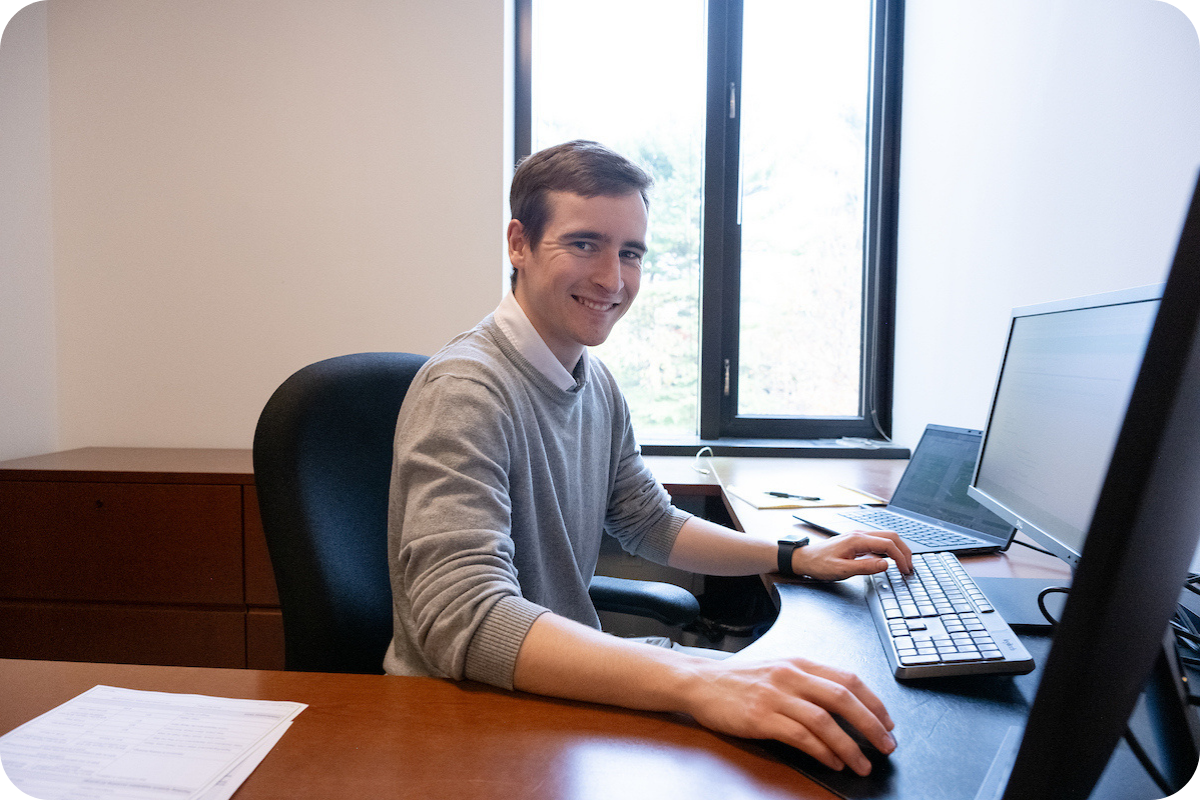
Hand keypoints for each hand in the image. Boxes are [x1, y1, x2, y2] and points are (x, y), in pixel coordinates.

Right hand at [681, 657, 896, 775]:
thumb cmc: (740, 680)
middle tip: (887, 746)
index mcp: (799, 663)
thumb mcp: (779, 669)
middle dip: (871, 725)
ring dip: (850, 746)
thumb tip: (845, 705)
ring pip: (825, 721)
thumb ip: (809, 682)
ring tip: (863, 764)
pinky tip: (833, 762)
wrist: (700, 682)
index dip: (873, 702)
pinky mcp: (761, 717)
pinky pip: (801, 736)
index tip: (888, 721)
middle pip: (843, 698)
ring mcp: (776, 696)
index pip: (848, 679)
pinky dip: (823, 752)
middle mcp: (791, 676)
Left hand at [793, 529, 912, 579]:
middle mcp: (860, 534)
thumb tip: (886, 565)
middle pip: (891, 536)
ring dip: (898, 549)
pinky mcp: (857, 541)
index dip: (901, 557)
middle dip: (904, 551)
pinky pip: (878, 541)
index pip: (888, 544)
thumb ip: (865, 567)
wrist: (804, 559)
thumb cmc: (819, 564)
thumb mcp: (842, 570)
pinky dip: (889, 550)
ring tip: (904, 564)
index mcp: (857, 540)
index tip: (906, 571)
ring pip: (886, 537)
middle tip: (910, 567)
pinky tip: (890, 560)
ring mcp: (858, 536)